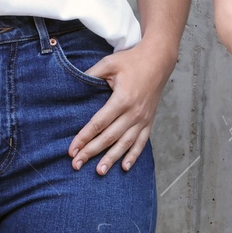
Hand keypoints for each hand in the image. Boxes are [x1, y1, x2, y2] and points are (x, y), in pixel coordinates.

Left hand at [68, 41, 178, 174]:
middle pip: (109, 137)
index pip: (99, 123)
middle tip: (76, 165)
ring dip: (111, 158)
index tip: (72, 150)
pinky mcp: (149, 122)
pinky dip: (134, 156)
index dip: (84, 137)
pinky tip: (125, 168)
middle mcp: (134, 112)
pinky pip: (141, 142)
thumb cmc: (132, 61)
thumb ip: (91, 75)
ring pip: (125, 143)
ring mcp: (143, 119)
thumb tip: (72, 85)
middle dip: (92, 152)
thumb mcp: (109, 63)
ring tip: (99, 172)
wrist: (159, 60)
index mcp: (122, 99)